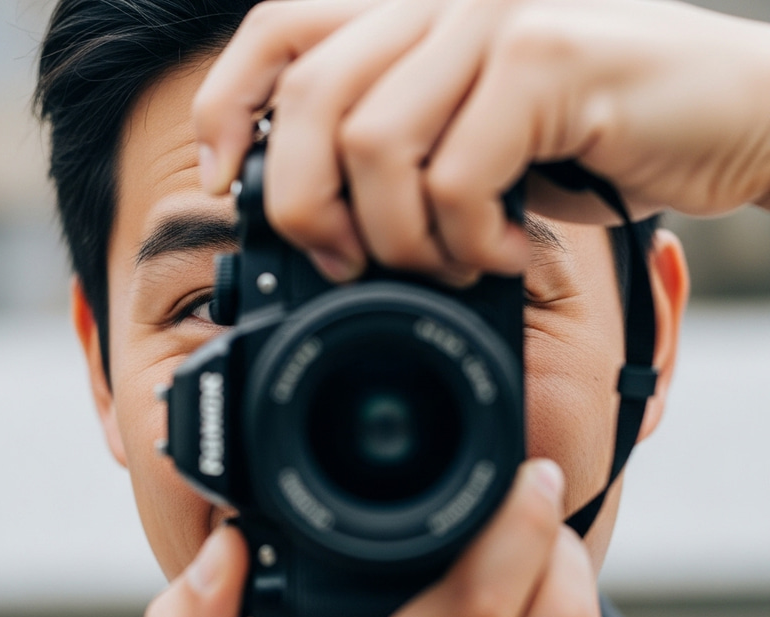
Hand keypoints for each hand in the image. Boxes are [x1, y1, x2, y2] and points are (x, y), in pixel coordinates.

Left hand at [194, 0, 769, 281]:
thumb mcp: (476, 140)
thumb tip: (318, 218)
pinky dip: (468, 242)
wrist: (725, 114)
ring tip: (450, 263)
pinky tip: (507, 255)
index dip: (227, 107)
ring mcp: (492, 17)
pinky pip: (455, 176)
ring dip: (400, 239)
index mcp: (411, 8)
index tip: (224, 183)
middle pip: (310, 101)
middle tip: (353, 262)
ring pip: (373, 145)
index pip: (277, 32)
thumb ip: (400, 151)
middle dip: (311, 208)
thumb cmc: (591, 134)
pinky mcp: (545, 57)